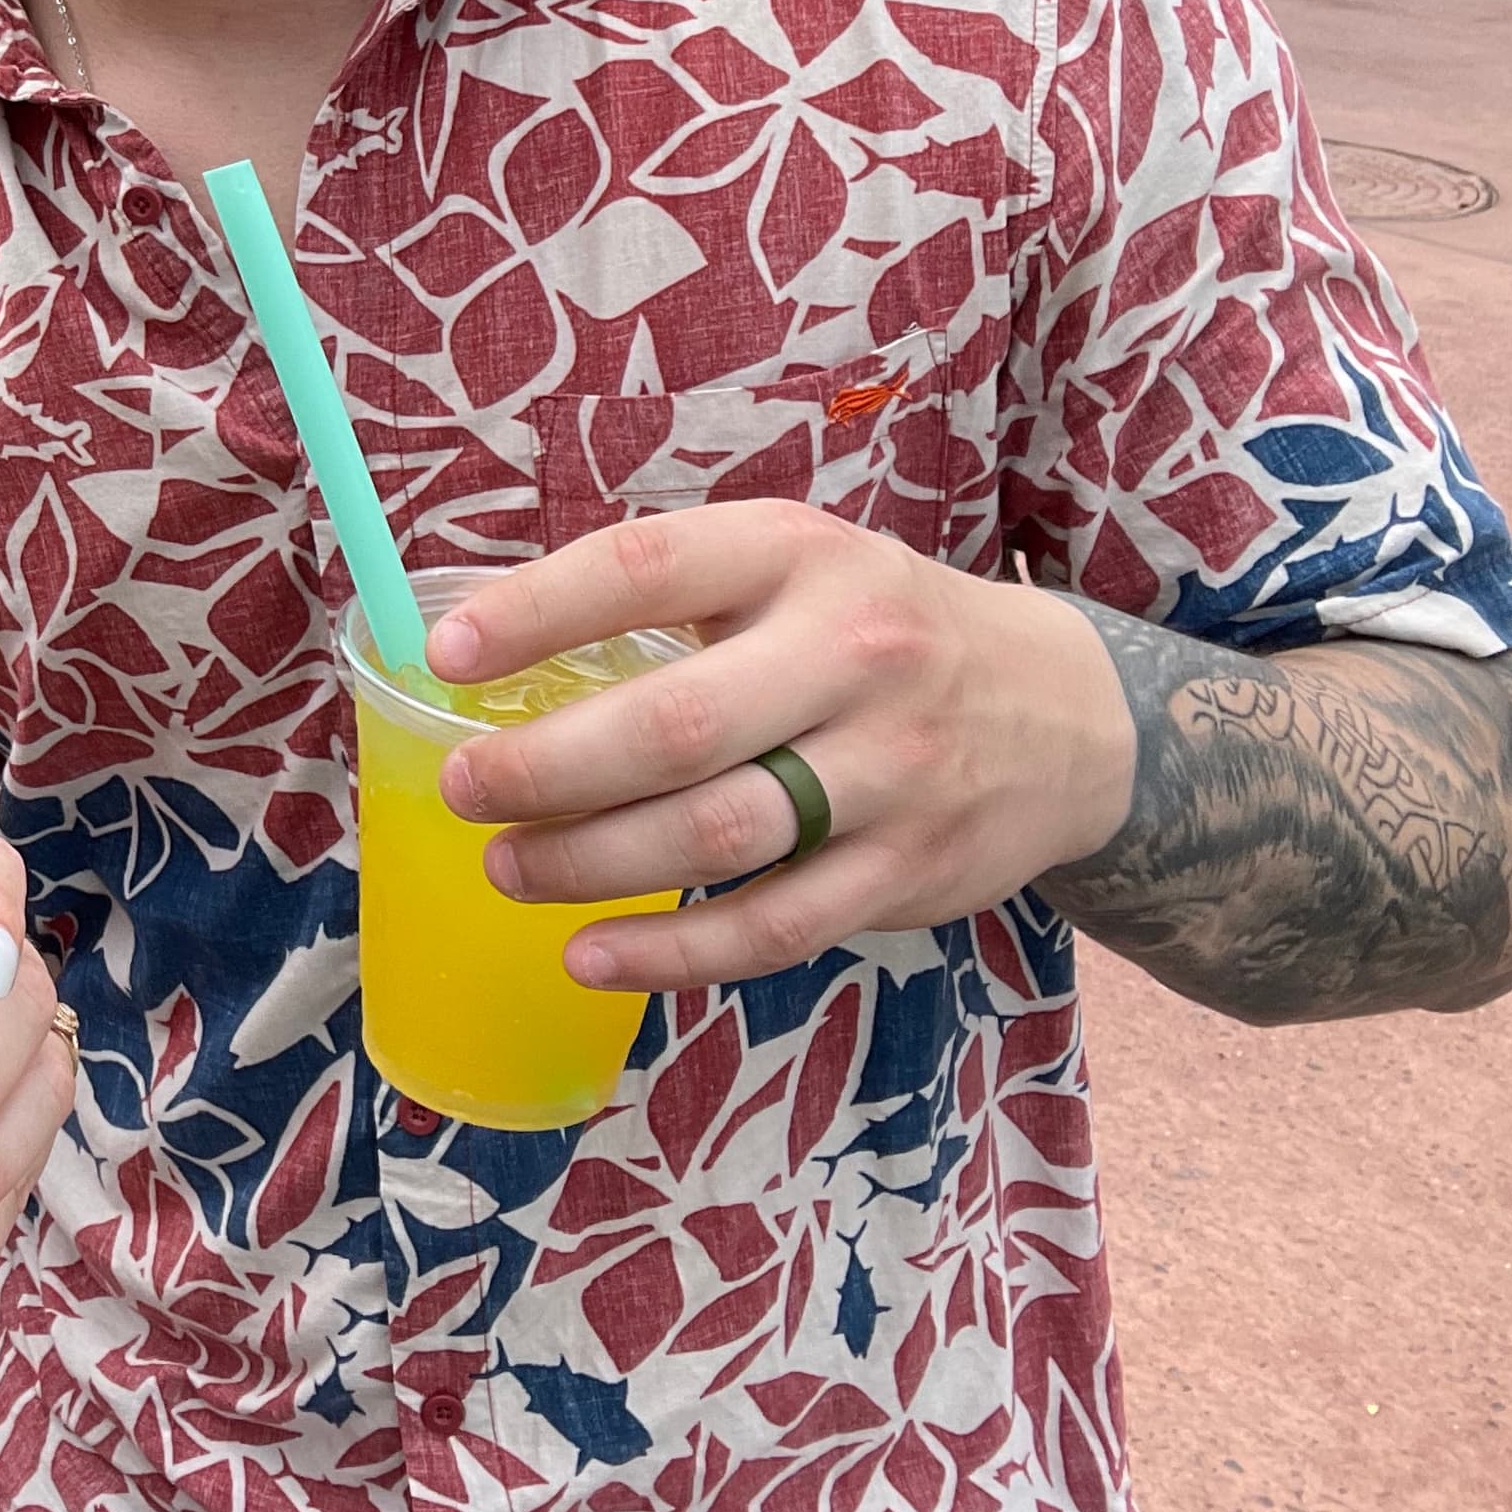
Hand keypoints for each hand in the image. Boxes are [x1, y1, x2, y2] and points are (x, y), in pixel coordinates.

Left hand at [428, 502, 1136, 991]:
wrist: (1066, 713)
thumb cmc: (877, 628)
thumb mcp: (793, 565)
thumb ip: (668, 595)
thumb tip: (486, 639)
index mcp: (799, 557)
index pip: (647, 569)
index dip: (536, 610)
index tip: (445, 651)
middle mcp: (852, 657)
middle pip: (676, 727)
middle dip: (547, 768)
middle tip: (464, 790)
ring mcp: (889, 773)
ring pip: (716, 837)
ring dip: (590, 865)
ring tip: (507, 868)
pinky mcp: (907, 874)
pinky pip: (772, 928)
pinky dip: (670, 954)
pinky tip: (591, 954)